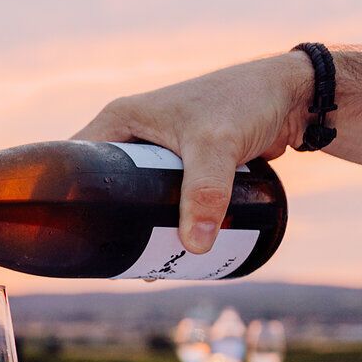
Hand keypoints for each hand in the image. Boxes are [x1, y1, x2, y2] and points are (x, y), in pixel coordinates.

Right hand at [73, 53, 312, 251]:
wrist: (293, 96)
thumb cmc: (246, 103)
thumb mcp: (216, 147)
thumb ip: (205, 193)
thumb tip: (194, 248)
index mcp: (119, 120)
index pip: (74, 162)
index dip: (67, 198)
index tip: (73, 236)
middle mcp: (131, 133)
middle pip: (103, 188)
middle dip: (108, 224)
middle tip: (113, 262)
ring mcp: (156, 150)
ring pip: (133, 197)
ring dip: (136, 228)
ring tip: (143, 265)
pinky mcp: (181, 165)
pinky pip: (159, 199)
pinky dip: (160, 222)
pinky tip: (165, 249)